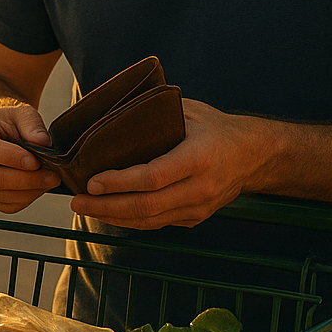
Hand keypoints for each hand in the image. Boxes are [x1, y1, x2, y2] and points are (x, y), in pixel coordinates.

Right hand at [0, 105, 61, 212]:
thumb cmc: (6, 123)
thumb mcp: (20, 113)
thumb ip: (32, 124)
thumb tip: (42, 142)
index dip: (11, 158)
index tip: (36, 161)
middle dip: (27, 180)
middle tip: (53, 176)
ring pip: (1, 195)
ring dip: (30, 191)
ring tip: (50, 180)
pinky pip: (6, 206)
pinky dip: (27, 199)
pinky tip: (38, 186)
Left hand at [70, 99, 263, 228]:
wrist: (255, 156)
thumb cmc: (216, 127)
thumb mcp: (189, 110)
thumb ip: (154, 111)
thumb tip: (110, 108)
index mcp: (199, 158)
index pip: (153, 177)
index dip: (120, 183)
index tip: (91, 182)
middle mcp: (201, 187)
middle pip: (147, 206)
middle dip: (106, 207)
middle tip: (77, 202)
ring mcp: (200, 207)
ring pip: (150, 221)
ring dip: (114, 217)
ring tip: (85, 209)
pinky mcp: (196, 218)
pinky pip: (158, 223)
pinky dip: (130, 220)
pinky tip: (110, 212)